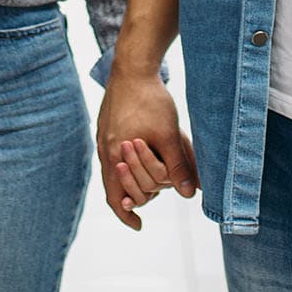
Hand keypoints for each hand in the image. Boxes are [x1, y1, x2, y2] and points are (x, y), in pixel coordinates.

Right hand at [95, 70, 197, 230]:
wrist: (132, 66)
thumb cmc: (150, 100)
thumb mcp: (169, 134)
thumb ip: (177, 165)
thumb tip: (189, 194)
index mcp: (114, 155)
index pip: (114, 198)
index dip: (126, 215)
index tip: (139, 225)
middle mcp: (103, 149)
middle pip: (114, 186)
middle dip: (135, 194)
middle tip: (155, 195)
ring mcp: (102, 137)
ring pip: (114, 170)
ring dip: (132, 178)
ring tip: (150, 178)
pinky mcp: (106, 126)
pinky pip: (113, 155)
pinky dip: (126, 163)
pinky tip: (140, 156)